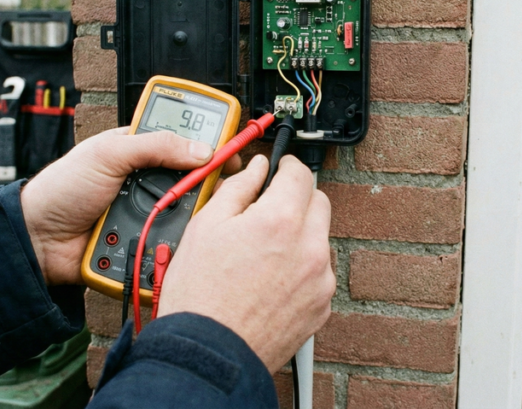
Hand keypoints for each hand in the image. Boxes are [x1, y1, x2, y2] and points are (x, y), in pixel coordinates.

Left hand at [20, 128, 239, 285]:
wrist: (37, 240)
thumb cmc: (61, 189)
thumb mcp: (108, 154)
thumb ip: (155, 145)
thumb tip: (201, 148)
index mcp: (141, 150)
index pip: (186, 139)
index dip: (211, 141)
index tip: (232, 147)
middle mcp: (151, 181)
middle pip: (196, 179)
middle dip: (208, 183)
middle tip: (219, 185)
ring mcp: (150, 212)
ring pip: (190, 213)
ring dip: (191, 215)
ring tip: (194, 216)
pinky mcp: (147, 242)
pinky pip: (173, 242)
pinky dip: (176, 241)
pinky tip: (177, 240)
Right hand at [156, 155, 334, 371]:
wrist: (208, 355)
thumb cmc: (200, 297)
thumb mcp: (205, 226)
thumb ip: (237, 188)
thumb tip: (256, 169)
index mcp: (280, 221)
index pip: (300, 173)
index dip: (285, 166)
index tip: (277, 170)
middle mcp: (309, 248)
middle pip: (318, 202)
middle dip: (296, 198)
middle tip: (267, 210)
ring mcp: (320, 280)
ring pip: (319, 238)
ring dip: (300, 234)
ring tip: (262, 254)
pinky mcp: (321, 305)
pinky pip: (318, 272)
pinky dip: (301, 268)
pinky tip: (270, 280)